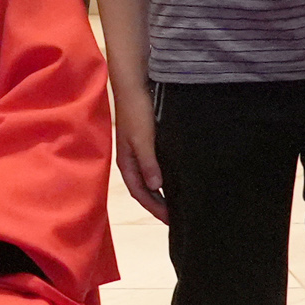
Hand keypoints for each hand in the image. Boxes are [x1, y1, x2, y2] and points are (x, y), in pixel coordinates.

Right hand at [112, 90, 170, 218]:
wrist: (134, 85)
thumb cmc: (136, 111)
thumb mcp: (143, 139)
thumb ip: (148, 163)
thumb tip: (155, 186)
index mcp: (126, 162)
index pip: (139, 193)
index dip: (154, 208)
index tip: (170, 220)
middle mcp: (131, 160)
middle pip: (144, 189)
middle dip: (157, 204)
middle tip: (176, 216)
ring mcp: (138, 151)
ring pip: (150, 178)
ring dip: (161, 191)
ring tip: (178, 201)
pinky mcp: (147, 142)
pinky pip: (155, 166)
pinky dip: (164, 176)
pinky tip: (176, 177)